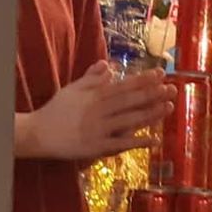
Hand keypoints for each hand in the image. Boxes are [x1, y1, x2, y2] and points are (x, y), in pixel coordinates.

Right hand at [18, 63, 171, 160]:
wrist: (38, 134)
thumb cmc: (56, 111)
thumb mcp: (72, 90)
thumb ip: (92, 78)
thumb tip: (109, 65)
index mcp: (94, 95)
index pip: (124, 85)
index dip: (143, 79)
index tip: (160, 73)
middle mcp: (99, 110)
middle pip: (131, 100)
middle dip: (153, 93)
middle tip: (173, 88)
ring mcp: (100, 129)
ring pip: (130, 119)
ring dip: (151, 113)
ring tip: (169, 106)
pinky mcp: (98, 146)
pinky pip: (122, 143)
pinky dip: (139, 142)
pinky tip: (155, 140)